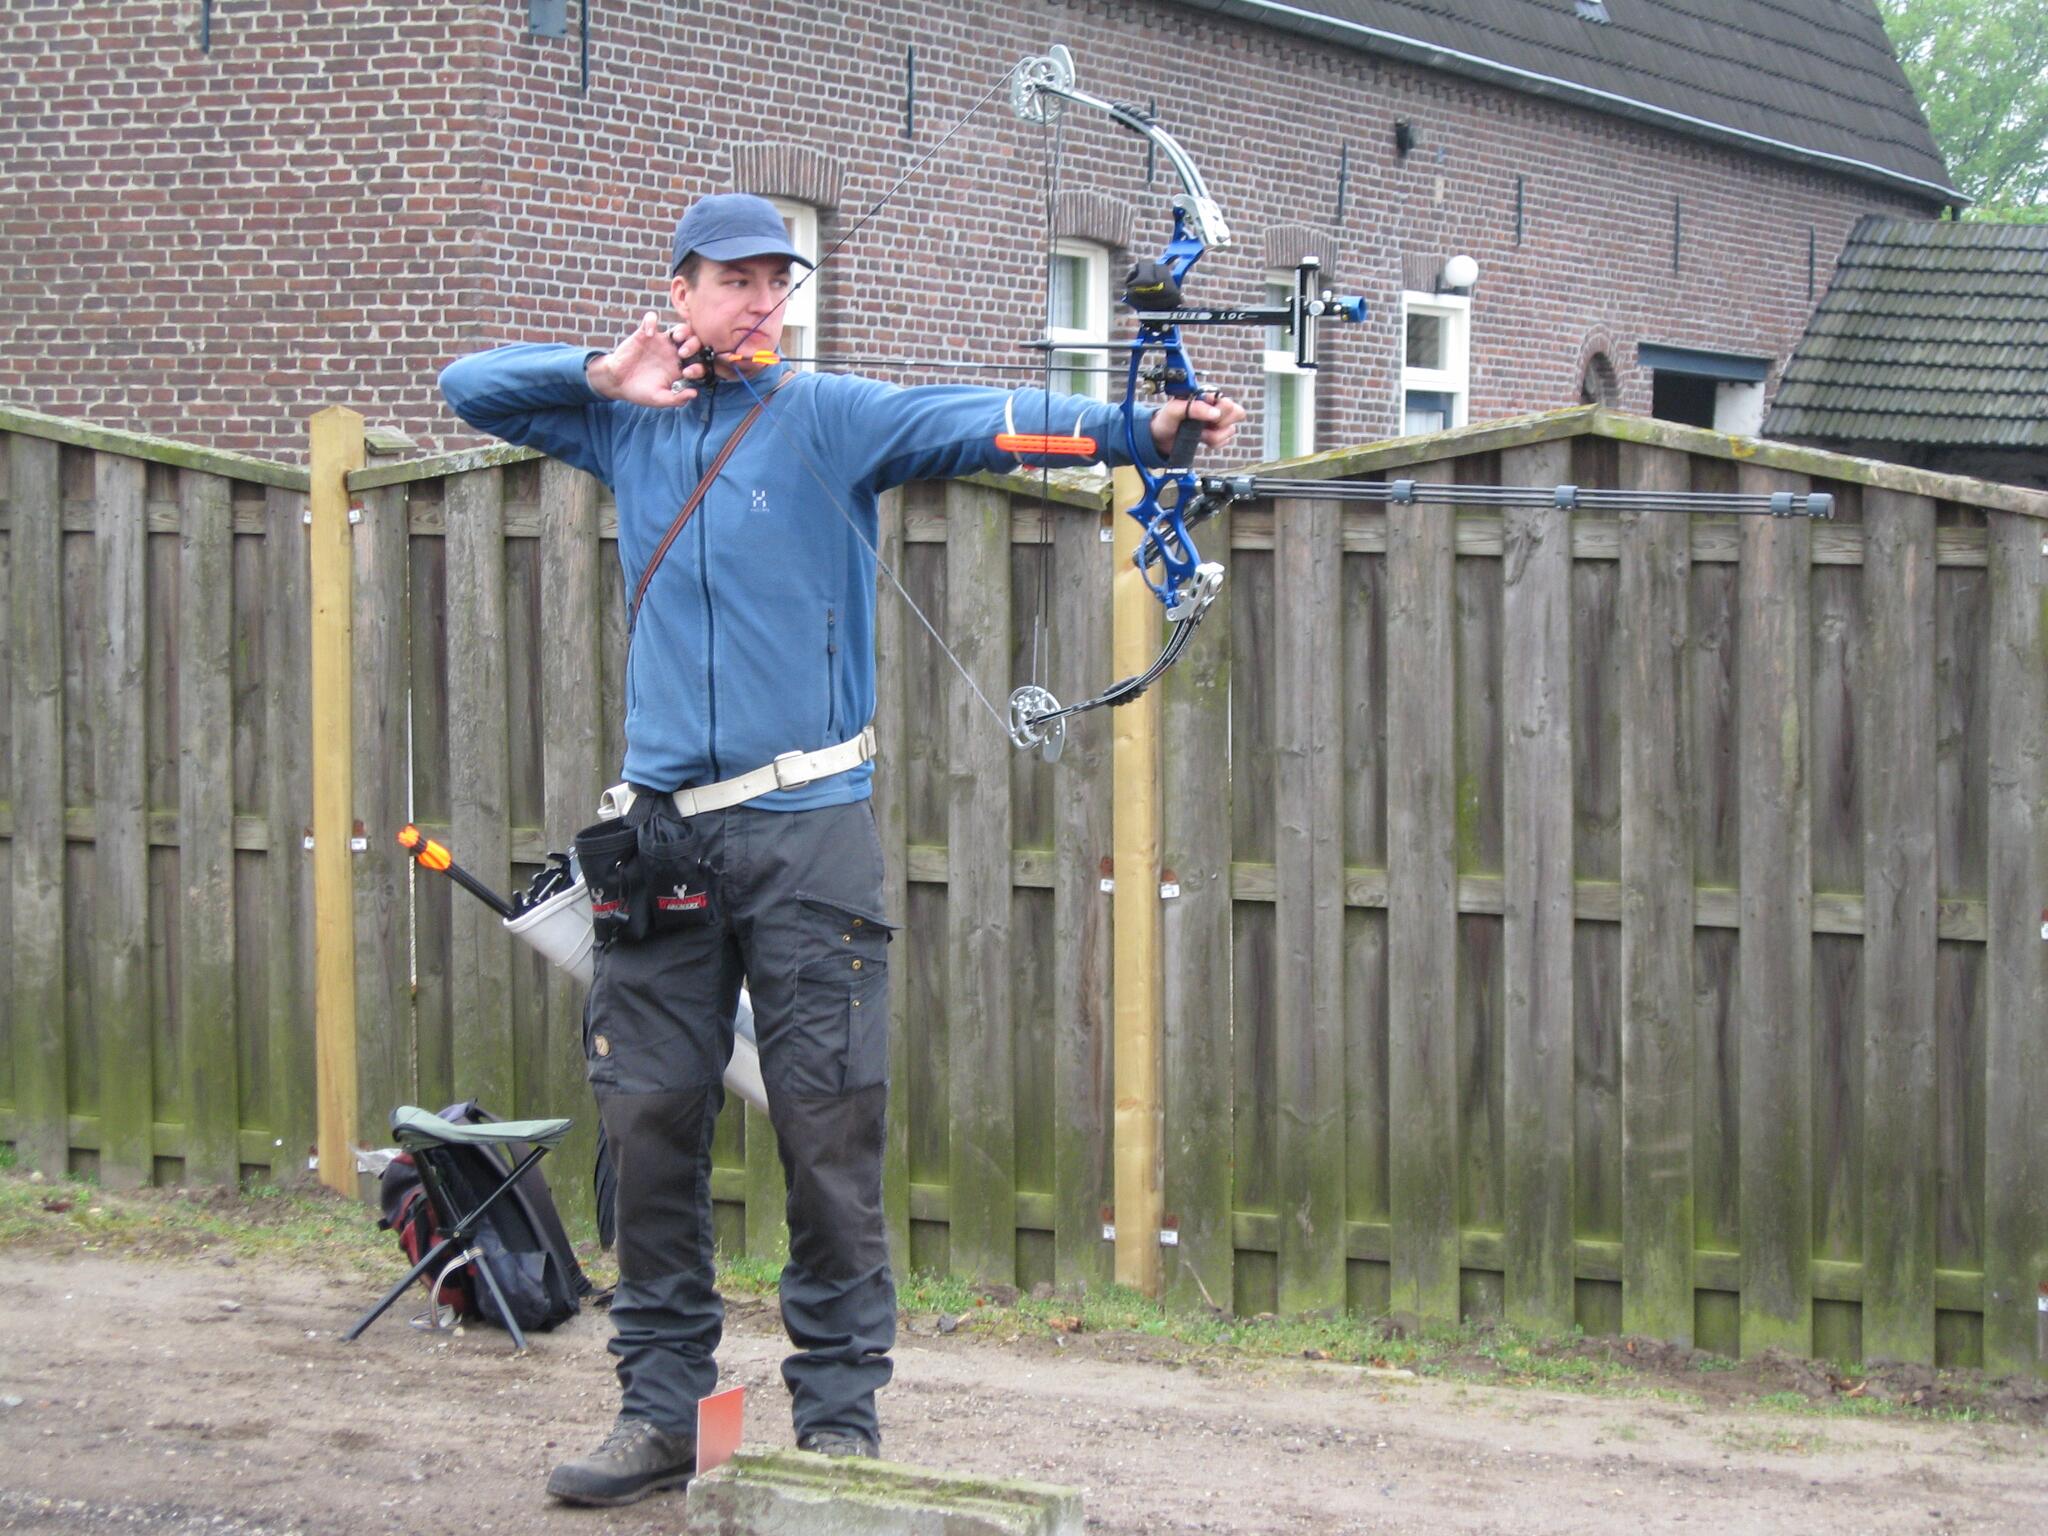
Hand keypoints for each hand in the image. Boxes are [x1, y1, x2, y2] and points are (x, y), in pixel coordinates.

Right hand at [585, 312, 709, 405]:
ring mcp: (661, 342)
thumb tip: (695, 393)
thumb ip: (676, 398)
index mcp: (680, 368)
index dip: (699, 366)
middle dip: (694, 345)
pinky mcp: (644, 333)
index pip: (699, 362)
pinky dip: (651, 321)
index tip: (687, 373)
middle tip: (683, 354)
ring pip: (680, 328)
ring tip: (676, 339)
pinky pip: (651, 318)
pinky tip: (648, 334)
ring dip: (682, 331)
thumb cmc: (640, 391)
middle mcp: (674, 353)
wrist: (618, 383)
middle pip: (694, 342)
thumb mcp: (658, 398)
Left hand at [1150, 392, 1245, 457]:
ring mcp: (1217, 421)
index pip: (1228, 402)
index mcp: (1207, 396)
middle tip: (1203, 426)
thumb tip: (1214, 413)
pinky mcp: (1216, 435)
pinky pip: (1226, 441)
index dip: (1219, 413)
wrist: (1160, 438)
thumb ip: (1193, 407)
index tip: (1205, 418)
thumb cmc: (1165, 420)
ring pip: (1231, 430)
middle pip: (1237, 413)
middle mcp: (1215, 407)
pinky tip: (1203, 440)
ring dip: (1215, 436)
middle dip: (1219, 424)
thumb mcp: (1174, 410)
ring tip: (1200, 434)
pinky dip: (1215, 444)